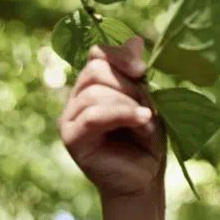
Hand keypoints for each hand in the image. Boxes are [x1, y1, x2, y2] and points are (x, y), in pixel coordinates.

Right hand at [57, 36, 165, 200]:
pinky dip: (121, 114)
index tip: (143, 69)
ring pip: (96, 92)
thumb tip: (134, 39)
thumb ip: (136, 74)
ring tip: (147, 123)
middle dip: (128, 84)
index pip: (97, 55)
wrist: (144, 180)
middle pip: (96, 70)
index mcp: (93, 85)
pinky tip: (143, 120)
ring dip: (129, 104)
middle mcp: (77, 98)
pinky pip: (94, 115)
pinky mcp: (72, 137)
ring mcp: (70, 117)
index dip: (119, 56)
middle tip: (149, 107)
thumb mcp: (147, 101)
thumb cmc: (146, 142)